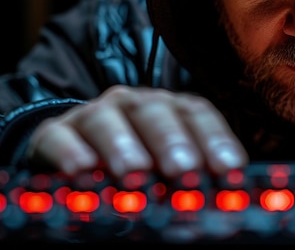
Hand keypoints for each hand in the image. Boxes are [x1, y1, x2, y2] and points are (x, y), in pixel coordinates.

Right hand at [26, 85, 248, 177]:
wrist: (77, 149)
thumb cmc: (139, 159)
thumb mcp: (170, 166)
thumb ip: (195, 175)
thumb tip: (224, 200)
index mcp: (171, 109)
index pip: (198, 115)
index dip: (216, 140)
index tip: (229, 169)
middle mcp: (134, 104)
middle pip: (156, 112)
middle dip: (173, 141)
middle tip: (185, 170)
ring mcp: (94, 115)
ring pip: (108, 120)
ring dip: (124, 146)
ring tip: (136, 173)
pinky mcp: (55, 132)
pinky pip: (60, 137)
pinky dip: (71, 153)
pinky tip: (83, 172)